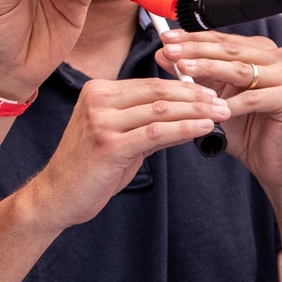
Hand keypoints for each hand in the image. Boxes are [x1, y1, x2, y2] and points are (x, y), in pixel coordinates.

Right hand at [22, 77, 228, 228]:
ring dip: (196, 111)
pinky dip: (184, 128)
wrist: (56, 196)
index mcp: (98, 91)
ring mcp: (101, 120)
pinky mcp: (108, 143)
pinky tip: (204, 128)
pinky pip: (155, 132)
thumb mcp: (120, 139)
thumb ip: (149, 124)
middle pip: (157, 92)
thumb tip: (188, 116)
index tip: (212, 93)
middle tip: (224, 102)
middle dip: (196, 96)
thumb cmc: (89, 170)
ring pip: (160, 109)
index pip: (150, 84)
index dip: (185, 87)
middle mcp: (98, 100)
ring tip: (221, 114)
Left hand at [156, 30, 281, 191]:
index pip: (222, 40)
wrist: (274, 162)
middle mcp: (277, 59)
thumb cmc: (246, 130)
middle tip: (171, 50)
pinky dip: (231, 102)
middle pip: (230, 50)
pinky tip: (212, 105)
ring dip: (209, 68)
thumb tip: (164, 54)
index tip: (167, 39)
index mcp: (260, 52)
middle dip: (196, 50)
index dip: (193, 38)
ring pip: (241, 70)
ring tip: (184, 68)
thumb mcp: (213, 97)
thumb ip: (194, 74)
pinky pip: (255, 98)